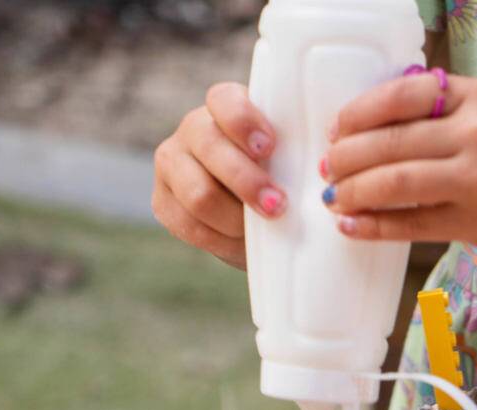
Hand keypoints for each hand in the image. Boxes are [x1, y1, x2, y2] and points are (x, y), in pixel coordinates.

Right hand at [153, 83, 287, 270]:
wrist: (261, 219)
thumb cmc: (285, 180)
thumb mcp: (293, 162)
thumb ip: (295, 156)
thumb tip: (314, 170)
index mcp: (225, 106)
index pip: (224, 101)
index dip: (244, 123)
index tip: (270, 148)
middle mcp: (193, 128)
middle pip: (210, 149)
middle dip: (247, 182)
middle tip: (278, 205)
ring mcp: (172, 163)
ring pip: (198, 194)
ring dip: (236, 218)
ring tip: (264, 227)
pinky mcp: (162, 201)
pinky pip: (189, 225)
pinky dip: (221, 240)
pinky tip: (242, 241)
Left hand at [323, 73, 476, 252]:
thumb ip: (445, 110)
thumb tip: (374, 123)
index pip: (400, 96)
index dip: (357, 113)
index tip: (337, 128)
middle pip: (389, 141)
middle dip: (346, 156)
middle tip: (328, 168)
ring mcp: (476, 180)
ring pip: (394, 182)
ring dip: (353, 191)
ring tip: (335, 198)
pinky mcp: (475, 223)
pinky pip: (410, 224)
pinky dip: (374, 226)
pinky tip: (352, 226)